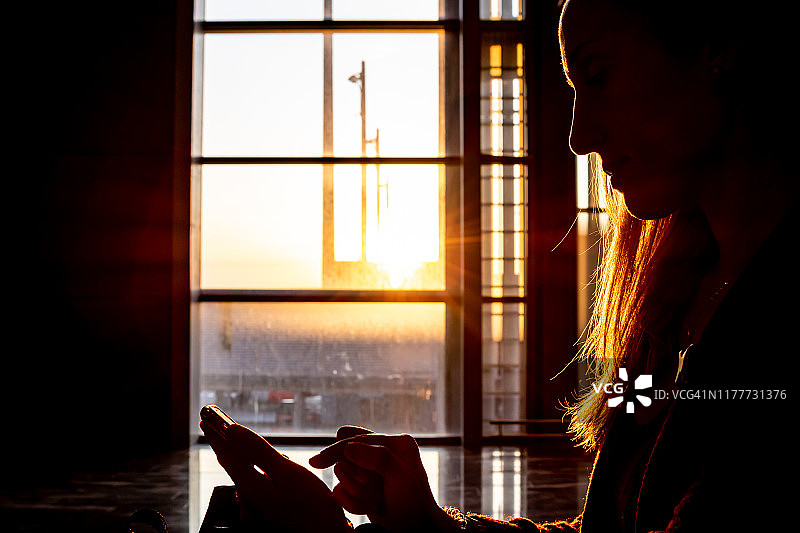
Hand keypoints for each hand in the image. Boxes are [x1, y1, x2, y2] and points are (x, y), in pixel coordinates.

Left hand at [201, 421, 351, 532]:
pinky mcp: (267, 505)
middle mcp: (248, 494)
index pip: (226, 452)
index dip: (217, 433)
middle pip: (230, 462)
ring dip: (232, 453)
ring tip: (224, 439)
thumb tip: (232, 430)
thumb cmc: (311, 505)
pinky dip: (245, 464)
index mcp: (249, 484)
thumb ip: (258, 451)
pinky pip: (250, 478)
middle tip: (211, 425)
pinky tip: (248, 462)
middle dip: (221, 442)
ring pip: (239, 471)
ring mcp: (257, 501)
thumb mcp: (287, 472)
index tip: (206, 418)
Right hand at [309, 426, 457, 531]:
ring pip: (342, 476)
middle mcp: (381, 452)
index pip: (356, 439)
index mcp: (395, 442)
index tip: (316, 463)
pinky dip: (354, 504)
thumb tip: (349, 448)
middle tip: (379, 491)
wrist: (413, 530)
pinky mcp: (360, 485)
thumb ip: (378, 458)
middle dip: (358, 481)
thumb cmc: (413, 503)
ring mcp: (369, 469)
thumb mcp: (401, 477)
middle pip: (345, 460)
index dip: (335, 450)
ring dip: (359, 494)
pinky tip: (372, 507)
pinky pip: (340, 492)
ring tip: (378, 500)